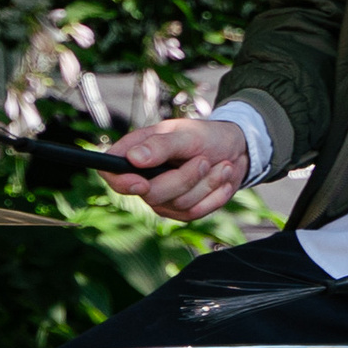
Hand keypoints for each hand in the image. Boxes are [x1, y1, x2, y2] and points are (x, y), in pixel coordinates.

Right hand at [105, 116, 250, 223]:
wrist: (236, 150)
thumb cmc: (207, 136)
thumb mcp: (186, 135)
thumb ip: (161, 146)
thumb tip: (133, 158)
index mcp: (136, 154)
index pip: (111, 174)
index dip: (122, 183)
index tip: (142, 183)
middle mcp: (144, 179)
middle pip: (151, 194)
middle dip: (184, 178)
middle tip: (204, 160)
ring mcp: (163, 198)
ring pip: (179, 204)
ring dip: (206, 183)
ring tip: (219, 165)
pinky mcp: (182, 211)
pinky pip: (195, 212)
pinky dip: (215, 195)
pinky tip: (222, 179)